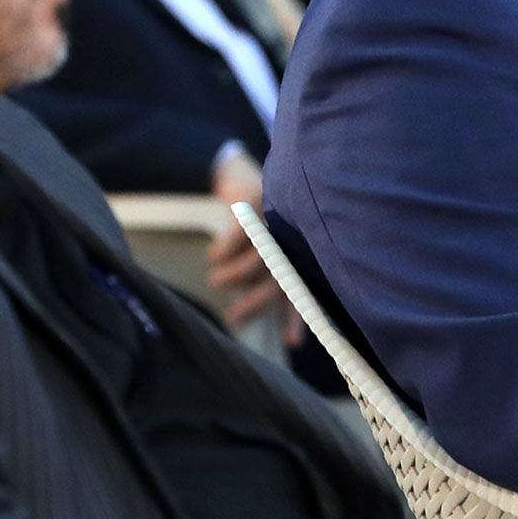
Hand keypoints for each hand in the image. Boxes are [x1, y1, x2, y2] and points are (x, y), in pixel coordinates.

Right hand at [208, 147, 293, 340]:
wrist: (241, 174)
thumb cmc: (257, 223)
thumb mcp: (269, 253)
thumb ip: (277, 288)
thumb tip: (275, 336)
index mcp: (300, 254)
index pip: (304, 289)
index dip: (298, 317)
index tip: (291, 344)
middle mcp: (293, 238)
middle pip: (279, 278)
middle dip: (255, 303)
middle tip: (232, 320)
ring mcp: (275, 219)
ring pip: (257, 259)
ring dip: (232, 275)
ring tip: (214, 279)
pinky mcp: (254, 203)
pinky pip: (237, 237)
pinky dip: (223, 250)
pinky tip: (214, 256)